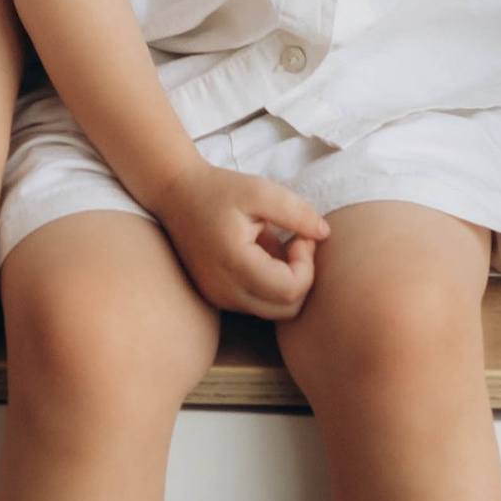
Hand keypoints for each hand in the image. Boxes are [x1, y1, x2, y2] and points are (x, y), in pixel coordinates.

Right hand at [152, 158, 328, 318]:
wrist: (175, 194)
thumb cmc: (218, 190)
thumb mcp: (260, 190)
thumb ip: (297, 212)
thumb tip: (325, 235)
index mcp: (234, 264)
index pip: (290, 291)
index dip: (308, 266)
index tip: (302, 237)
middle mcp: (224, 290)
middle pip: (286, 309)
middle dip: (302, 278)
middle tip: (297, 243)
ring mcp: (219, 297)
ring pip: (273, 310)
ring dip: (287, 283)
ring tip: (276, 246)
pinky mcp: (217, 297)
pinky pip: (257, 303)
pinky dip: (270, 285)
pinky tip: (263, 254)